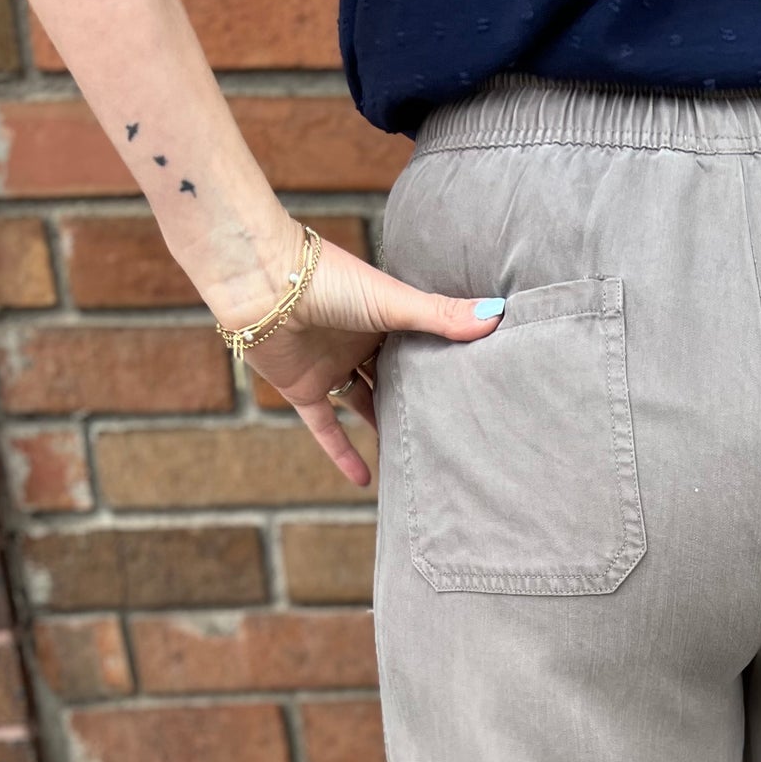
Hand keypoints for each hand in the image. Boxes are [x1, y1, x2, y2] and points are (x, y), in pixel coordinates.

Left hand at [208, 218, 503, 487]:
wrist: (262, 282)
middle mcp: (358, 342)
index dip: (443, 363)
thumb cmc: (328, 278)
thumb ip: (442, 316)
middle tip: (452, 429)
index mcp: (383, 316)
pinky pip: (326, 428)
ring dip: (383, 427)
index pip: (420, 344)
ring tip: (417, 457)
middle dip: (416, 399)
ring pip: (364, 404)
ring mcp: (331, 367)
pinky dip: (342, 453)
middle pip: (394, 378)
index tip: (474, 387)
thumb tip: (498, 315)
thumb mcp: (394, 300)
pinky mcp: (304, 389)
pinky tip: (366, 483)